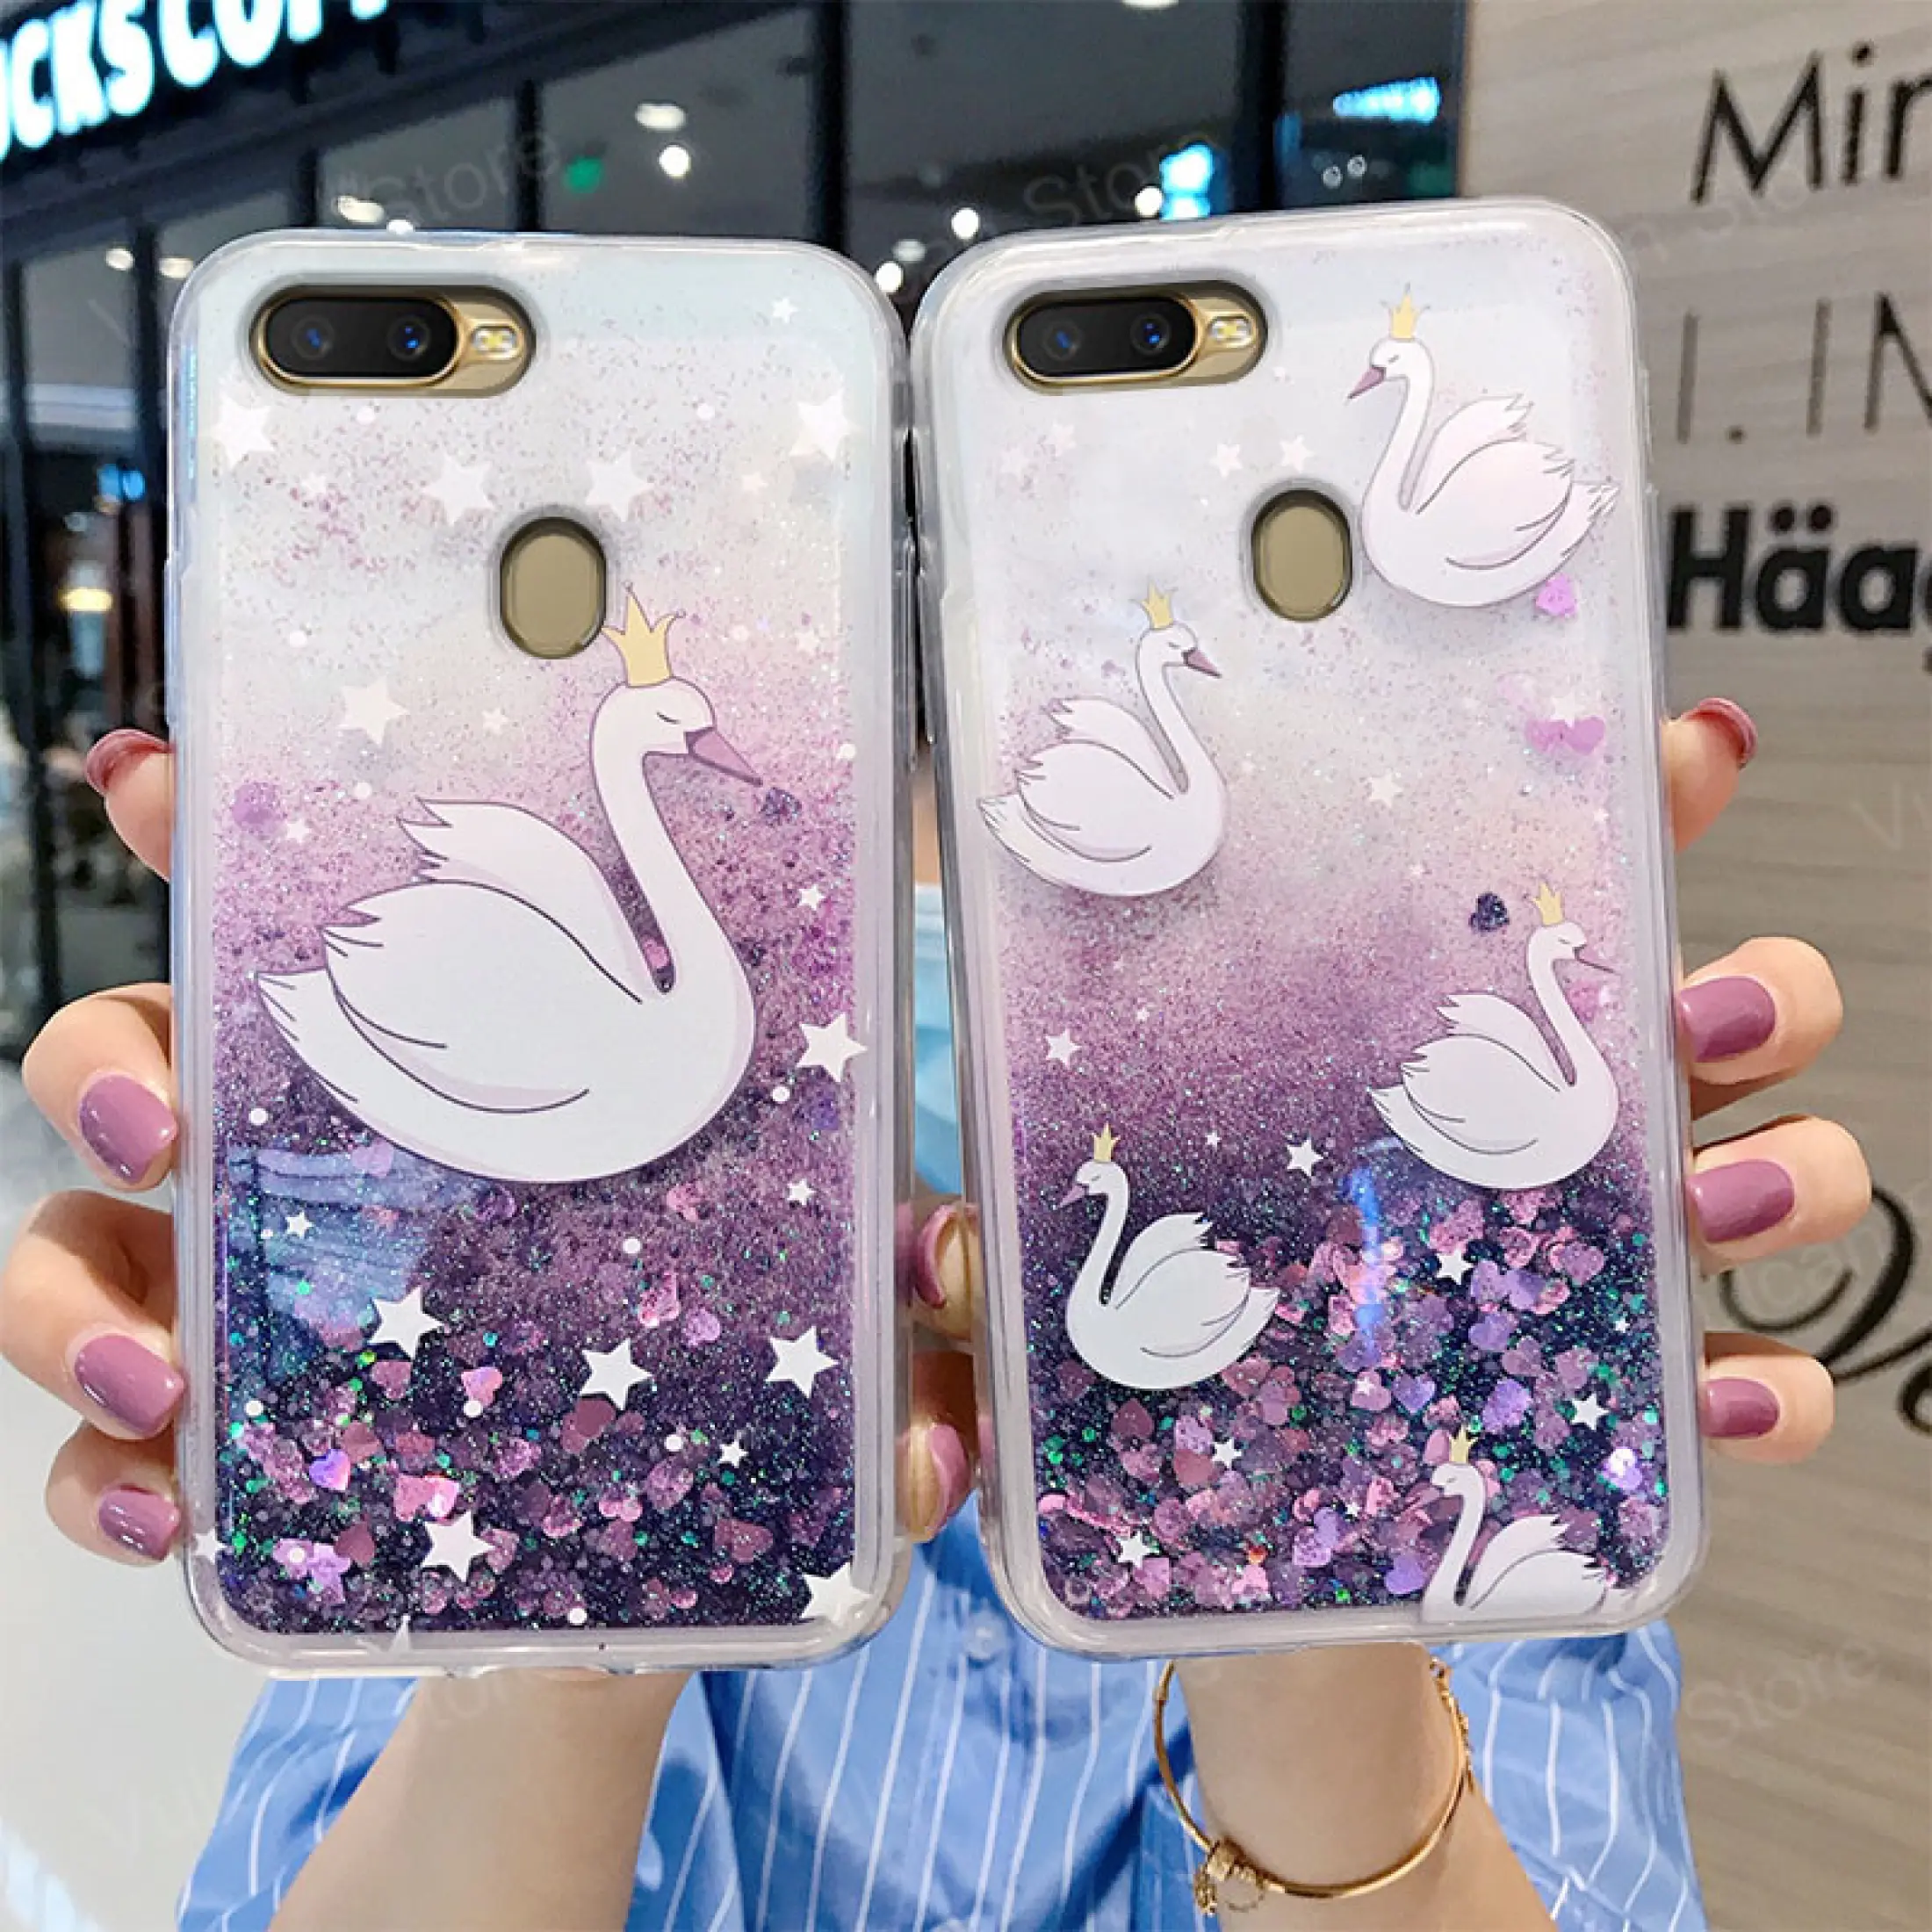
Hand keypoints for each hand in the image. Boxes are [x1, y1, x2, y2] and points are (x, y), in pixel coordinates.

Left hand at [901, 702, 1866, 1534]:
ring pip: (1772, 1170)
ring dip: (1781, 1168)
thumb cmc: (1172, 1370)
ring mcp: (1604, 1264)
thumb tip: (939, 1244)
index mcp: (1418, 1055)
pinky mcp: (1632, 1407)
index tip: (1682, 750)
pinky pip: (1756, 1385)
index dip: (1638, 804)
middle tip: (1692, 1007)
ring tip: (1708, 1202)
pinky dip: (1774, 1390)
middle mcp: (1537, 1138)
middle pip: (1708, 1013)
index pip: (1541, 898)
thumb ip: (998, 1264)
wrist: (1249, 1543)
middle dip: (1748, 986)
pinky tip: (1727, 1393)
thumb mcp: (1067, 1288)